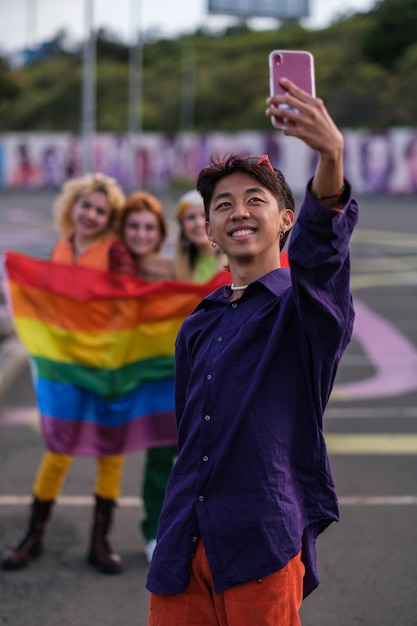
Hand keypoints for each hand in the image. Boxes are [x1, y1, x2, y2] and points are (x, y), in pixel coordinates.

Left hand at [266, 78, 344, 201]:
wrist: (331, 142)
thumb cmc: (322, 124)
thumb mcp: (319, 111)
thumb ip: (307, 105)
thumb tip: (288, 100)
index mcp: (315, 103)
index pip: (299, 91)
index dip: (288, 85)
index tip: (281, 81)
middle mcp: (310, 111)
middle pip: (288, 100)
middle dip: (275, 99)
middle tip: (268, 100)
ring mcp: (305, 122)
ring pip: (284, 113)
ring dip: (273, 112)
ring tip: (268, 112)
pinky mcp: (302, 133)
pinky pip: (286, 129)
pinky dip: (284, 129)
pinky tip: (285, 129)